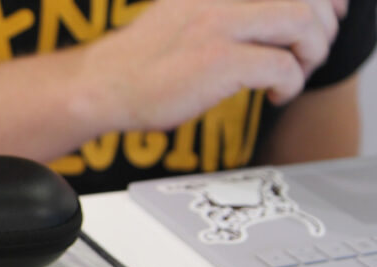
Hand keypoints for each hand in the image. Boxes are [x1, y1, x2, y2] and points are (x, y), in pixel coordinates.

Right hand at [83, 0, 347, 131]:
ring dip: (311, 53)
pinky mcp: (218, 62)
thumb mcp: (183, 15)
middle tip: (311, 53)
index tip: (329, 14)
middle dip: (321, 27)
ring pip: (300, 25)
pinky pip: (281, 67)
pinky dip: (290, 84)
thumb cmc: (139, 63)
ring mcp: (218, 26)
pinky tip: (275, 95)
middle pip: (302, 0)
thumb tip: (269, 20)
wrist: (100, 87)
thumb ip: (223, 10)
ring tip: (296, 73)